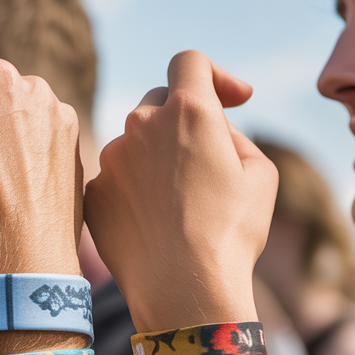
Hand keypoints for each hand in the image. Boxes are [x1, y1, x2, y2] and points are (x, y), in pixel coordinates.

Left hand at [84, 50, 277, 330]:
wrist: (184, 292)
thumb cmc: (231, 235)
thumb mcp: (260, 176)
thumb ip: (235, 137)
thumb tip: (214, 131)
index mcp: (188, 111)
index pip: (190, 62)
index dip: (213, 75)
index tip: (232, 102)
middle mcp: (141, 124)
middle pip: (158, 102)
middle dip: (182, 122)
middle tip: (205, 162)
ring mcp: (111, 161)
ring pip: (134, 145)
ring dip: (155, 161)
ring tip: (180, 208)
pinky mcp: (93, 195)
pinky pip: (115, 181)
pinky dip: (134, 193)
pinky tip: (154, 226)